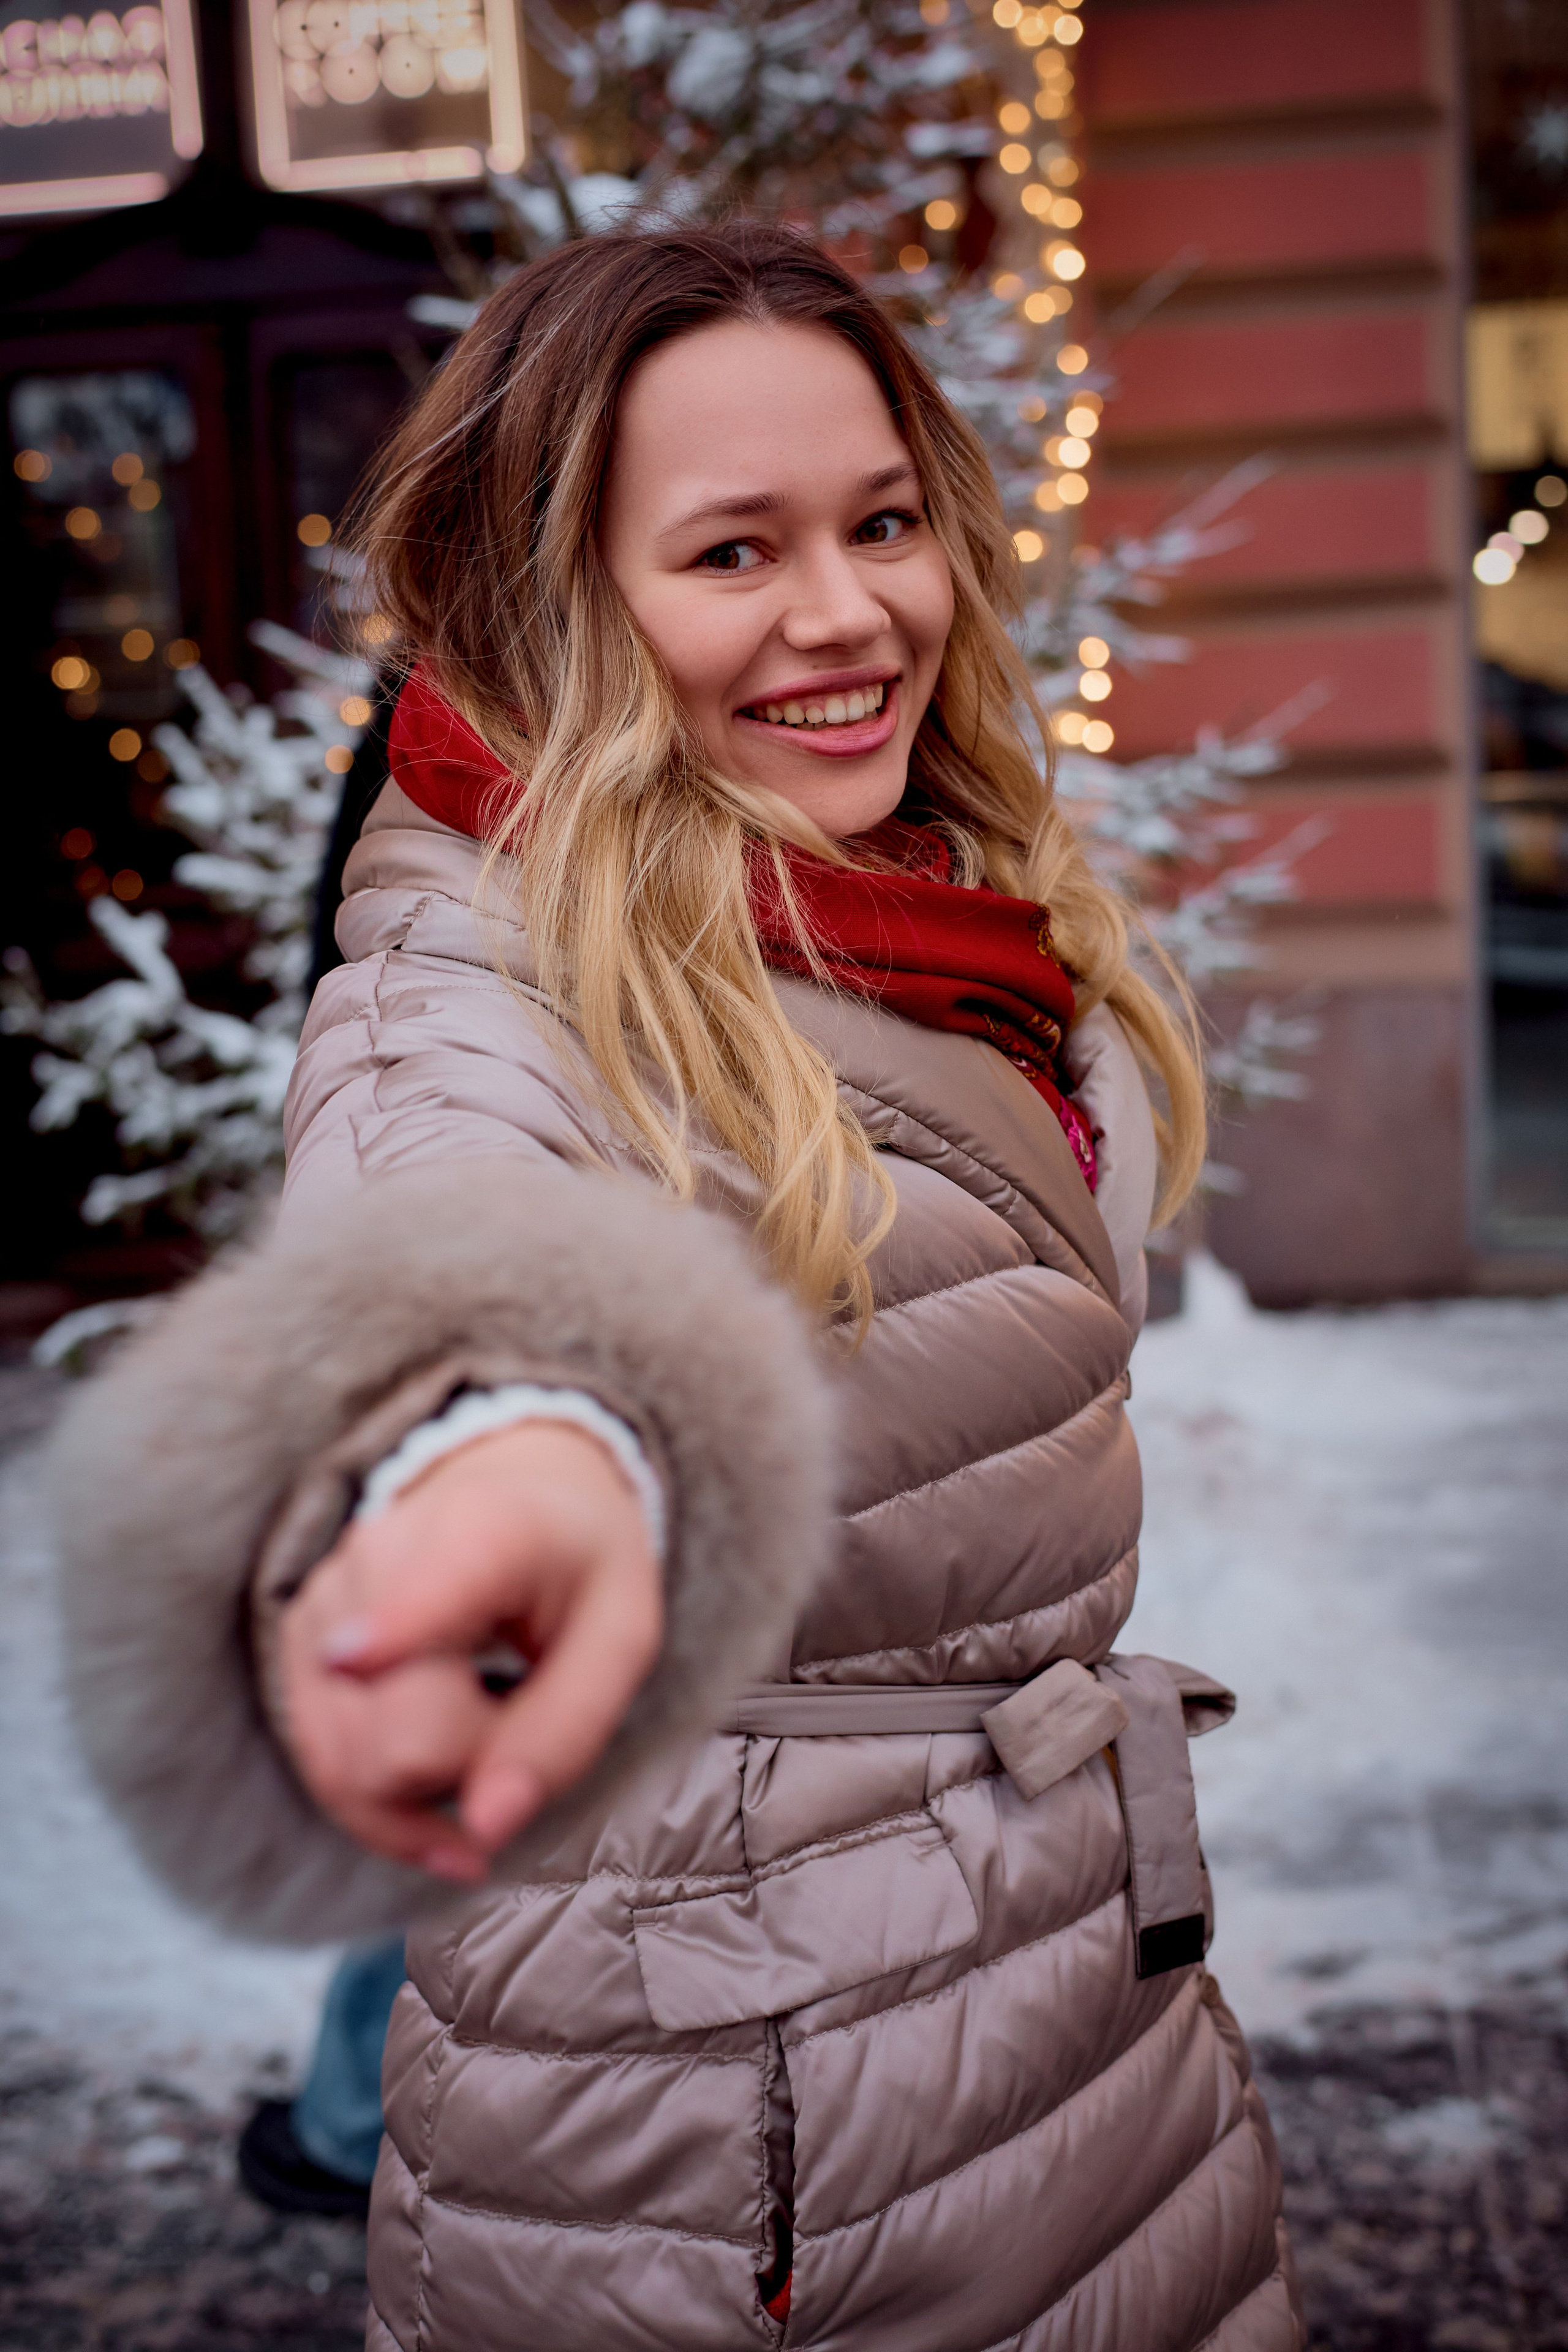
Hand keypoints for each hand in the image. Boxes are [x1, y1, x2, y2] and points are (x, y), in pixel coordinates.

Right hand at [276, 1421, 662, 1882]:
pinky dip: (383, 1807)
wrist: (517, 1492)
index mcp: (484, 1532)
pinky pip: (322, 1765)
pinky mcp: (299, 1645)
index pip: (425, 1587)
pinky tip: (437, 1803)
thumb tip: (486, 1829)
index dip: (387, 1629)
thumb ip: (565, 1732)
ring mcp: (326, 1601)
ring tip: (484, 1743)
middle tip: (519, 1720)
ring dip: (423, 1794)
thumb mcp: (619, 1639)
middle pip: (395, 1733)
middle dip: (466, 1769)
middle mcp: (378, 1557)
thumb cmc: (578, 1568)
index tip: (353, 1658)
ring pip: (344, 1764)